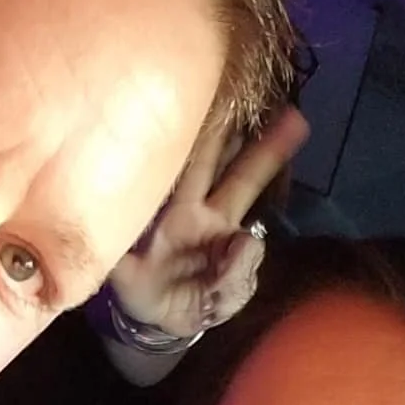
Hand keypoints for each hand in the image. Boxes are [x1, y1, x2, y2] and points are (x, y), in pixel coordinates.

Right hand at [107, 105, 309, 336]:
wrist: (157, 326)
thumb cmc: (198, 302)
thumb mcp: (227, 298)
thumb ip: (240, 275)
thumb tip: (246, 240)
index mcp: (219, 217)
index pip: (246, 177)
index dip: (268, 149)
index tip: (292, 116)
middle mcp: (190, 207)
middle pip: (208, 159)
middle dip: (224, 121)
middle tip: (240, 78)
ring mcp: (154, 218)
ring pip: (165, 171)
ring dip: (172, 138)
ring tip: (181, 96)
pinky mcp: (121, 240)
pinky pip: (118, 214)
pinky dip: (118, 191)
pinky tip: (112, 153)